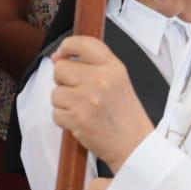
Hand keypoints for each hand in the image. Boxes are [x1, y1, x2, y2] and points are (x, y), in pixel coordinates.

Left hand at [51, 36, 155, 171]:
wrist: (134, 146)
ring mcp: (88, 99)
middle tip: (78, 93)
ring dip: (64, 104)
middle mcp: (100, 79)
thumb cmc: (125, 115)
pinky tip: (81, 122)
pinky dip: (64, 120)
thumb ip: (93, 66)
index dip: (67, 46)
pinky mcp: (77, 118)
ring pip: (55, 93)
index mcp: (113, 67)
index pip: (83, 44)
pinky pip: (55, 113)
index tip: (60, 54)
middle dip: (63, 81)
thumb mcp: (119, 81)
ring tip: (83, 111)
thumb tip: (57, 58)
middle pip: (60, 69)